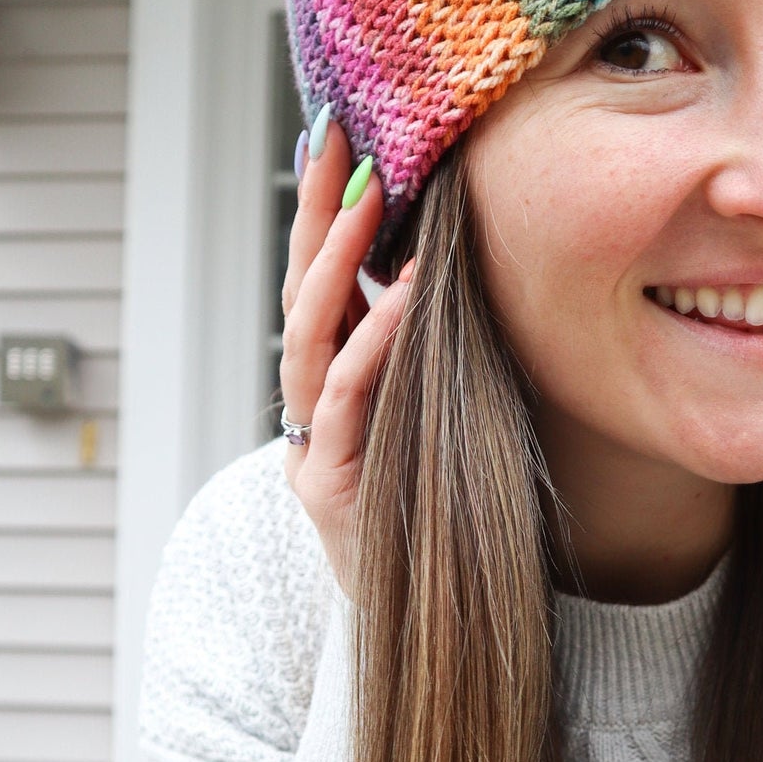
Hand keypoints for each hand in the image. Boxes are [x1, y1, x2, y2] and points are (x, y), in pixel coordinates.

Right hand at [279, 117, 413, 589]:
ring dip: (337, 261)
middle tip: (337, 136)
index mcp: (330, 389)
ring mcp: (308, 447)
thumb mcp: (438, 420)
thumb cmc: (440, 519)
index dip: (326, 212)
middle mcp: (308, 409)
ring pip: (308, 336)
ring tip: (373, 195)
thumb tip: (461, 271)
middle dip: (318, 212)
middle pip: (301, 292)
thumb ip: (430, 358)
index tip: (342, 139)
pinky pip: (343, 399)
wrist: (422, 624)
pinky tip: (403, 292)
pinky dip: (372, 341)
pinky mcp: (326, 486)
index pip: (322, 284)